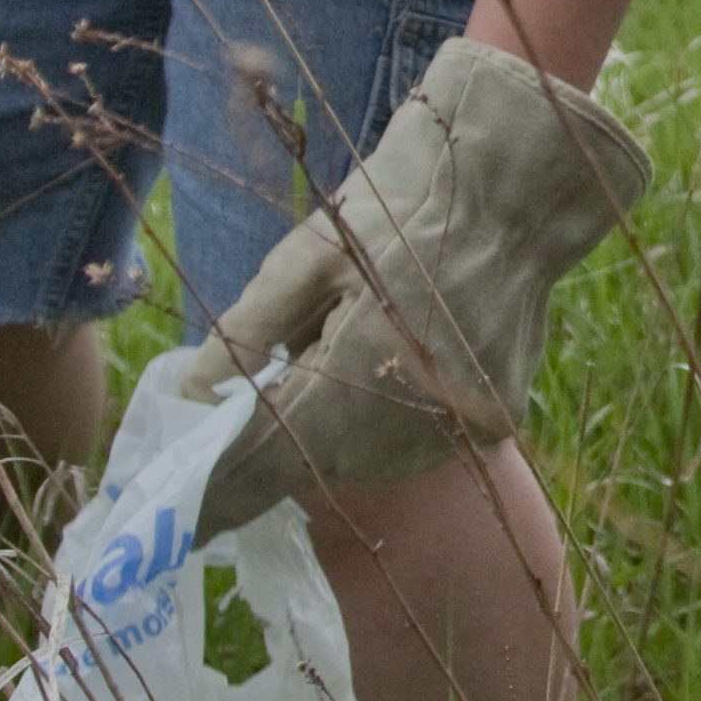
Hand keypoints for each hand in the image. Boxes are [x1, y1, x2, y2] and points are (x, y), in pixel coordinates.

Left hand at [190, 37, 648, 532]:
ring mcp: (466, 428)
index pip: (265, 466)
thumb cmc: (401, 203)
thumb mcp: (305, 256)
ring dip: (331, 432)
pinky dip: (384, 417)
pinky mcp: (497, 419)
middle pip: (318, 464)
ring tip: (331, 357)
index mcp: (361, 381)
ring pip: (368, 459)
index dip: (216, 492)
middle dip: (275, 444)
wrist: (519, 183)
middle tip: (247, 405)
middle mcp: (417, 425)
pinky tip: (385, 360)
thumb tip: (190, 399)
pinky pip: (417, 439)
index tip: (181, 518)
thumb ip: (243, 337)